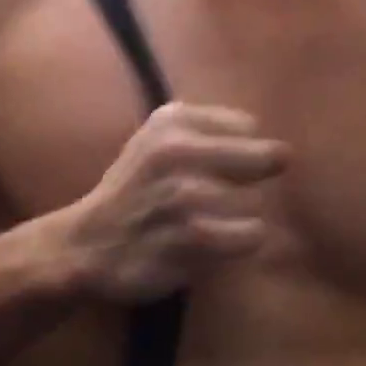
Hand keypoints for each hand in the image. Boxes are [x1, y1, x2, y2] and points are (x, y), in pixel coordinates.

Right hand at [53, 103, 288, 302]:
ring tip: (213, 223)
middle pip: (265, 158)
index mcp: (170, 120)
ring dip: (244, 216)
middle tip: (227, 197)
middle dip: (255, 179)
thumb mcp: (157, 142)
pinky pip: (250, 235)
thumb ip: (209, 132)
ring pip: (257, 201)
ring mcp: (183, 194)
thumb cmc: (133, 192)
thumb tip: (278, 149)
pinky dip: (241, 241)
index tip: (218, 168)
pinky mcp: (191, 236)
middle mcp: (176, 150)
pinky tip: (216, 243)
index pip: (248, 127)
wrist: (87, 245)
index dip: (243, 150)